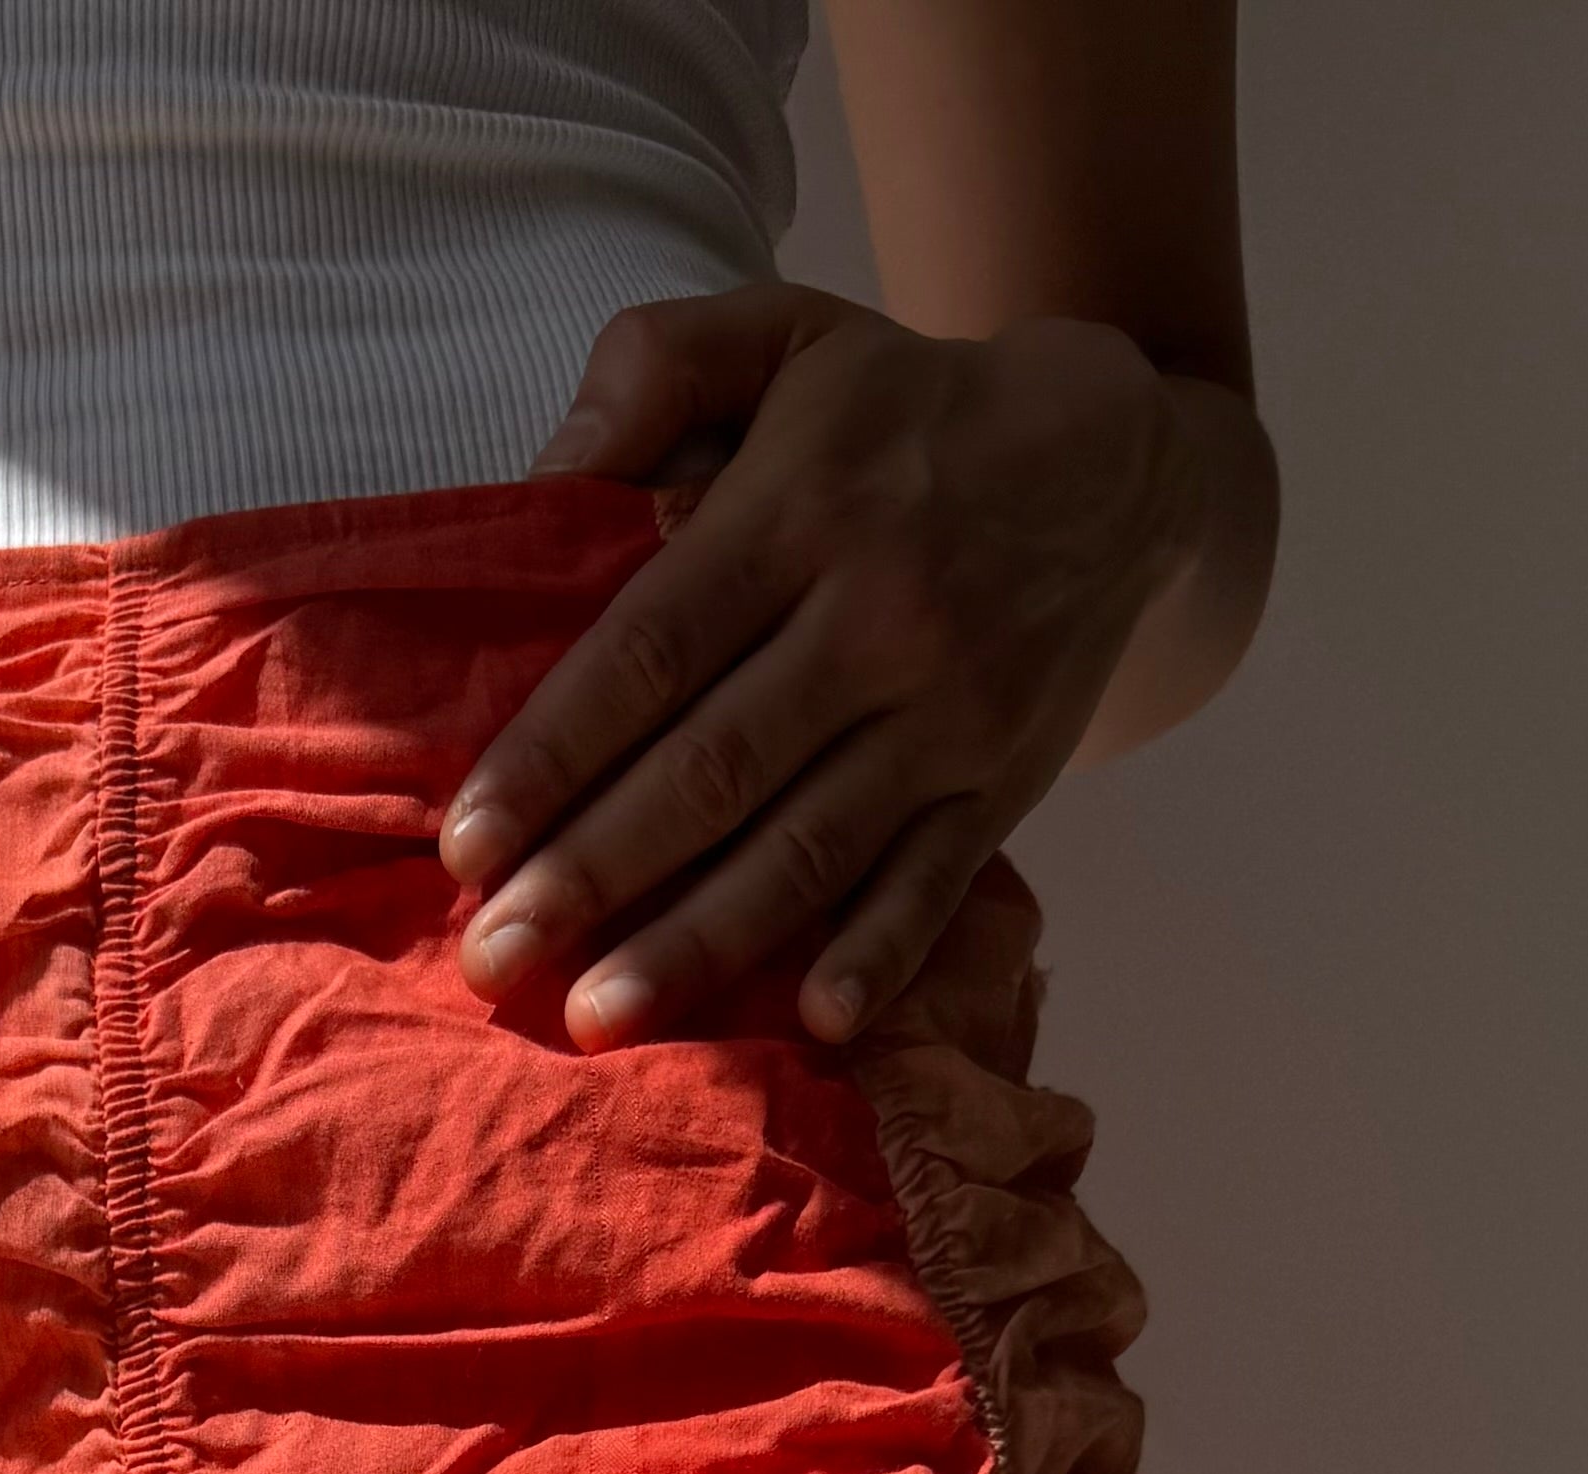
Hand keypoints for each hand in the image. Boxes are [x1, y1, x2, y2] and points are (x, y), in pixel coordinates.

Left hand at [442, 283, 1208, 1047]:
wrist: (1117, 461)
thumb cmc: (903, 412)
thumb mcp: (784, 334)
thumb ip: (654, 369)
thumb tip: (542, 474)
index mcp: (800, 512)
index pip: (651, 650)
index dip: (554, 754)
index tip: (469, 842)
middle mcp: (876, 621)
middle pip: (710, 771)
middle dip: (591, 874)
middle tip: (491, 958)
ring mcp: (947, 715)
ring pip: (805, 848)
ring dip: (697, 942)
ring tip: (597, 1015)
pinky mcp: (1001, 784)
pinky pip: (932, 884)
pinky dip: (879, 957)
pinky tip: (815, 1025)